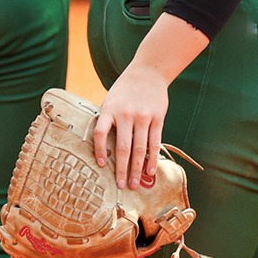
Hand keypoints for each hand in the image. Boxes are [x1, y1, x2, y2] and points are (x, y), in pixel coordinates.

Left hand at [94, 63, 168, 189]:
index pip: (101, 134)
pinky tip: (150, 171)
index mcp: (109, 110)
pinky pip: (155, 142)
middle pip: (123, 147)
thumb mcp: (110, 100)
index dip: (100, 151)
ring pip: (139, 148)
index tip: (101, 165)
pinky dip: (152, 158)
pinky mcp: (158, 118)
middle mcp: (126, 114)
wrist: (148, 71)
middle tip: (121, 186)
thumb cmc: (125, 90)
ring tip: (134, 183)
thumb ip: (108, 121)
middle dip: (121, 169)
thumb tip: (104, 150)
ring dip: (137, 169)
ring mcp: (143, 116)